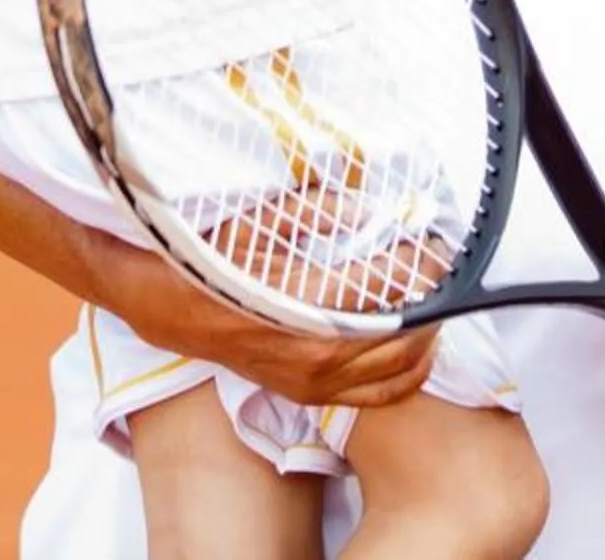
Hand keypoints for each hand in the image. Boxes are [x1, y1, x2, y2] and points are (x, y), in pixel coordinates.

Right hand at [92, 240, 438, 409]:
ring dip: (427, 337)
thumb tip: (373, 208)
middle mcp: (318, 357)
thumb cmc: (211, 260)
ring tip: (433, 301)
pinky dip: (408, 373)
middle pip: (409, 338)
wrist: (163, 307)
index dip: (425, 265)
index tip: (437, 243)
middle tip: (440, 266)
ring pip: (401, 372)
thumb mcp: (261, 220)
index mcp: (309, 310)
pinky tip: (416, 344)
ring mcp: (315, 383)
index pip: (393, 290)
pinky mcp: (309, 395)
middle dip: (434, 300)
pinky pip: (379, 395)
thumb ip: (321, 211)